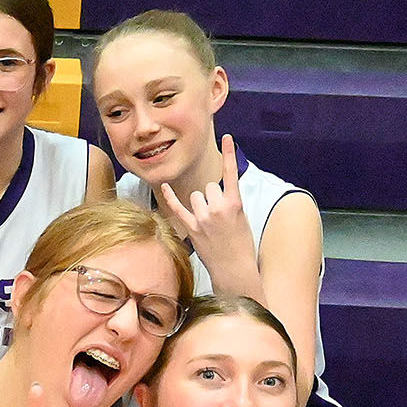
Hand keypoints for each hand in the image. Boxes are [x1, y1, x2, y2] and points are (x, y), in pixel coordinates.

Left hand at [156, 134, 257, 275]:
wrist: (234, 269)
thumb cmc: (241, 245)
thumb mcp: (242, 219)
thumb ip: (230, 202)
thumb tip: (217, 192)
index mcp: (234, 204)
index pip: (231, 174)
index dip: (229, 154)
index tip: (227, 137)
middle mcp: (217, 208)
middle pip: (208, 187)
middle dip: (212, 196)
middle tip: (219, 216)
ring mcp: (203, 218)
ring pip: (195, 196)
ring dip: (200, 204)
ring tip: (209, 223)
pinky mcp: (192, 228)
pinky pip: (178, 207)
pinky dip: (170, 197)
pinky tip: (164, 186)